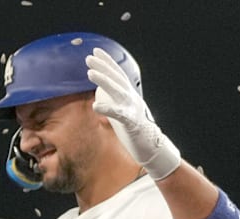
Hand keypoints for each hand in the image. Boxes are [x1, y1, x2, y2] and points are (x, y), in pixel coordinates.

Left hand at [86, 47, 180, 179]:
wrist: (151, 146)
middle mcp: (132, 98)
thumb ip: (113, 100)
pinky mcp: (132, 123)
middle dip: (103, 66)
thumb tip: (100, 91)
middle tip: (88, 58)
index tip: (96, 51)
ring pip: (118, 91)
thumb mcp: (123, 110)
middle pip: (117, 78)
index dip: (108, 61)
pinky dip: (108, 108)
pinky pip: (118, 114)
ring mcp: (133, 109)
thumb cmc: (135, 129)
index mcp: (129, 94)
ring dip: (104, 80)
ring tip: (90, 73)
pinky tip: (95, 106)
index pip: (118, 74)